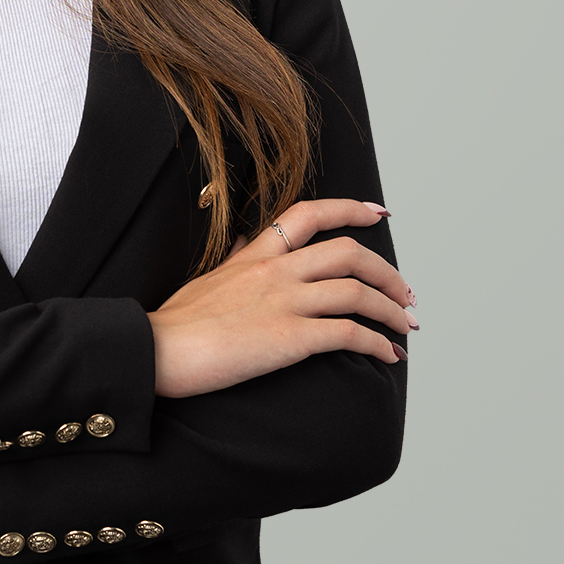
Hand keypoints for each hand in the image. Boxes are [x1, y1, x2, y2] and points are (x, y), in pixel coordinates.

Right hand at [147, 199, 415, 398]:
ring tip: (406, 324)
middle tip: (405, 293)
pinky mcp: (289, 338)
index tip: (378, 213)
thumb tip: (244, 242)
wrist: (158, 349)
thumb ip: (234, 259)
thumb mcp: (207, 278)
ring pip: (358, 292)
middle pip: (348, 253)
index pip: (309, 214)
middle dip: (387, 272)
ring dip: (392, 309)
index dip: (350, 209)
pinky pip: (349, 334)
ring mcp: (283, 302)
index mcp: (255, 255)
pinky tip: (388, 354)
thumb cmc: (176, 322)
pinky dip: (377, 343)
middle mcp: (274, 271)